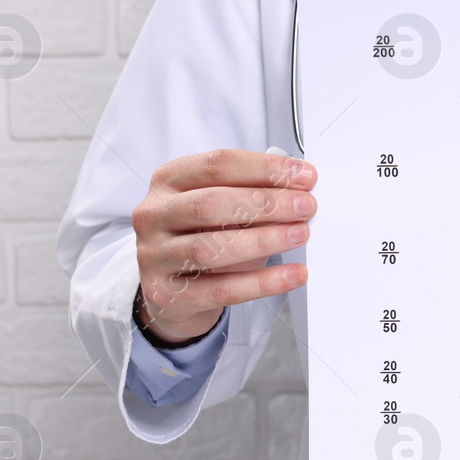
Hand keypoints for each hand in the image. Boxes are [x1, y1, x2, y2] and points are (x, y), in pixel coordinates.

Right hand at [132, 149, 316, 343]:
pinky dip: (263, 283)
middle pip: (211, 204)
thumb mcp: (222, 208)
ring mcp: (154, 256)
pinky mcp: (167, 294)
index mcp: (168, 181)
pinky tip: (292, 275)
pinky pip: (222, 289)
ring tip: (300, 234)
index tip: (304, 175)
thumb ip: (252, 192)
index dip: (264, 168)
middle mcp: (154, 214)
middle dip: (266, 203)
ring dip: (265, 240)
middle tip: (306, 206)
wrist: (173, 291)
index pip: (217, 165)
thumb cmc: (204, 237)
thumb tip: (300, 186)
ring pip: (212, 248)